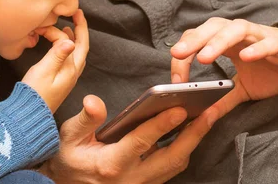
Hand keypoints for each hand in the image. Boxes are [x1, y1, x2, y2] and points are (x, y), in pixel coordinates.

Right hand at [22, 9, 88, 112]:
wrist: (28, 116)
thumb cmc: (34, 94)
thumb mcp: (44, 71)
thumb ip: (57, 54)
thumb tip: (70, 40)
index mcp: (71, 69)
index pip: (78, 43)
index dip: (75, 27)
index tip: (70, 15)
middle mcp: (72, 73)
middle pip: (81, 46)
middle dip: (79, 29)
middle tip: (74, 15)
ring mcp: (66, 77)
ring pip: (73, 52)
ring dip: (71, 38)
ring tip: (66, 27)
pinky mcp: (58, 80)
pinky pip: (65, 58)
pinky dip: (63, 47)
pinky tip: (56, 44)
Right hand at [38, 95, 217, 183]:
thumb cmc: (67, 158)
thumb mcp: (68, 136)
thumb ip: (85, 120)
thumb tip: (94, 102)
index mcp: (110, 164)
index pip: (141, 142)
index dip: (161, 125)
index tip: (179, 108)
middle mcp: (130, 178)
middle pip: (170, 158)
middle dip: (193, 135)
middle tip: (210, 111)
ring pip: (175, 166)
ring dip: (193, 142)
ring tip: (207, 116)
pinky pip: (171, 169)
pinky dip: (184, 150)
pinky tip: (192, 131)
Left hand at [170, 18, 277, 117]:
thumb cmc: (277, 70)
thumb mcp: (245, 89)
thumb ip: (224, 98)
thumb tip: (202, 115)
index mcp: (228, 42)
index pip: (199, 39)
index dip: (184, 54)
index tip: (175, 78)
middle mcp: (241, 34)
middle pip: (213, 27)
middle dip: (193, 40)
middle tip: (177, 55)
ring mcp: (262, 37)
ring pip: (236, 29)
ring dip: (218, 42)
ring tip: (204, 58)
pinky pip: (268, 43)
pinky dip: (256, 48)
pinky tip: (245, 58)